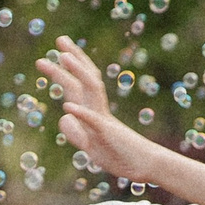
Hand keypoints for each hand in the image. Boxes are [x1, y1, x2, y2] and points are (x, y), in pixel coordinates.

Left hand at [35, 37, 164, 186]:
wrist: (145, 166)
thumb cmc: (119, 155)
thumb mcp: (90, 145)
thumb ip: (76, 131)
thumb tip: (64, 115)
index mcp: (94, 111)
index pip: (80, 84)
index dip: (70, 66)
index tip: (60, 49)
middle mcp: (99, 110)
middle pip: (84, 79)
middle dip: (71, 59)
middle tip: (59, 39)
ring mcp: (103, 120)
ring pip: (90, 90)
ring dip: (77, 72)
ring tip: (62, 56)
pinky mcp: (107, 135)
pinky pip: (93, 121)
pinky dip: (81, 113)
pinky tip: (67, 106)